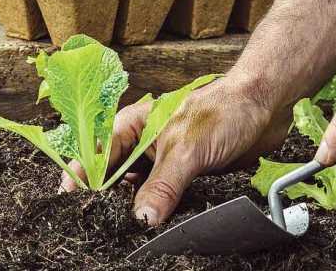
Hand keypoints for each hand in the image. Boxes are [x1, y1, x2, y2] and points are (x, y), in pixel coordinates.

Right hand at [59, 80, 289, 225]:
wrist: (266, 105)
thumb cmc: (224, 110)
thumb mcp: (187, 150)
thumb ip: (163, 186)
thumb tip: (142, 219)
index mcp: (134, 125)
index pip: (97, 153)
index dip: (82, 175)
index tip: (69, 198)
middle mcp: (145, 143)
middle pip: (115, 176)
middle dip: (107, 198)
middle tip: (100, 222)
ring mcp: (165, 161)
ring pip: (140, 191)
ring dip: (136, 208)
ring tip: (125, 229)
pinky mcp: (186, 176)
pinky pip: (166, 199)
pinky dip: (161, 212)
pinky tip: (159, 226)